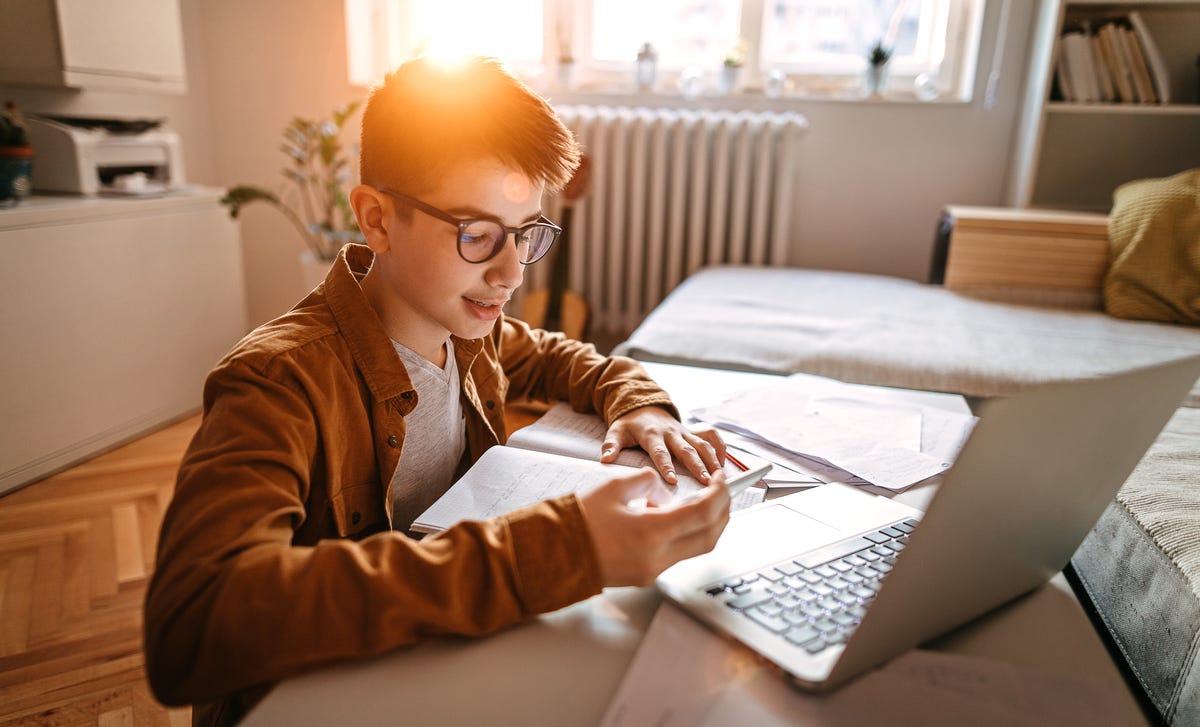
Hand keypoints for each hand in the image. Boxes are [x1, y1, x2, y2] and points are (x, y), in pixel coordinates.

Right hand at [578, 468, 730, 585]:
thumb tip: (662, 488)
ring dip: (706, 523)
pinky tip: (674, 517)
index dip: (719, 493)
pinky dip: (686, 533)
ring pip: (697, 547)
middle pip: (710, 535)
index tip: (722, 479)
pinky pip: (678, 554)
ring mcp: (653, 570)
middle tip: (723, 490)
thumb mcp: (613, 488)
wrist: (554, 555)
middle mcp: (657, 556)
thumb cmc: (578, 522)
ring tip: (702, 501)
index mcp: (651, 533)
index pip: (704, 513)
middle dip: (723, 510)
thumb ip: (646, 482)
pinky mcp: (647, 575)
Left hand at [600, 406, 725, 484]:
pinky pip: (711, 437)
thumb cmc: (630, 423)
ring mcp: (684, 432)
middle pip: (687, 449)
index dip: (666, 465)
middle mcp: (671, 432)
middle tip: (706, 482)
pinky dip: (720, 448)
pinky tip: (725, 464)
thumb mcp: (616, 431)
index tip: (672, 480)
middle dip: (697, 466)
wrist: (643, 405)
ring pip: (703, 444)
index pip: (660, 452)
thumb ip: (611, 445)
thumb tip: (605, 459)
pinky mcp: (693, 432)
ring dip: (713, 460)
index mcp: (652, 434)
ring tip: (719, 478)